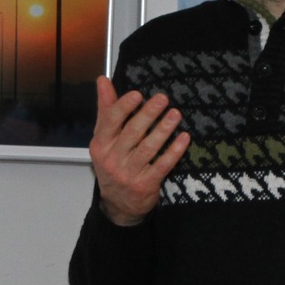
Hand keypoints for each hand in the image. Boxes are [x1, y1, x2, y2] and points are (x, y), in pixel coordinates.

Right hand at [89, 76, 188, 225]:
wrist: (118, 204)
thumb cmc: (112, 163)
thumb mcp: (104, 138)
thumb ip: (106, 109)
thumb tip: (103, 80)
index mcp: (100, 144)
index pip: (110, 122)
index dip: (124, 107)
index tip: (138, 94)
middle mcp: (112, 159)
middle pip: (132, 133)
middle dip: (148, 114)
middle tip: (162, 98)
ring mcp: (129, 173)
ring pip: (148, 148)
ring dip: (163, 129)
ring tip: (175, 114)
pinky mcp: (146, 184)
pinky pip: (162, 165)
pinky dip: (174, 151)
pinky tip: (184, 138)